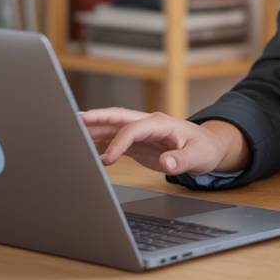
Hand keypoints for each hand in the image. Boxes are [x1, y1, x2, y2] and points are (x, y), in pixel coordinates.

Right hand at [80, 107, 248, 175]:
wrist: (208, 148)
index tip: (107, 159)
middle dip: (97, 118)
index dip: (118, 142)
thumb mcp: (198, 156)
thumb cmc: (204, 149)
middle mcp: (148, 123)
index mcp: (161, 123)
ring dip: (94, 129)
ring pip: (114, 127)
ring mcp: (142, 132)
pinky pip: (116, 139)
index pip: (133, 129)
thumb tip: (166, 162)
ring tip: (71, 132)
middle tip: (75, 120)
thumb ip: (181, 160)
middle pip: (118, 118)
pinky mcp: (139, 143)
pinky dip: (100, 141)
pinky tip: (85, 146)